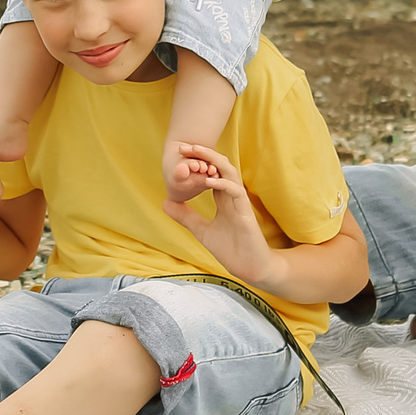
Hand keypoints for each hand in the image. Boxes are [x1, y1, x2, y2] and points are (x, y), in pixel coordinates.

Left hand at [160, 145, 279, 292]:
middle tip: (185, 147)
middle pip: (221, 166)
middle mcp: (232, 196)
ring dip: (214, 162)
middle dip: (205, 154)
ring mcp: (240, 203)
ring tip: (196, 154)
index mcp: (223, 198)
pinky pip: (236, 191)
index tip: (181, 154)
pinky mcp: (246, 213)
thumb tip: (166, 203)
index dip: (199, 161)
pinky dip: (222, 184)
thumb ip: (186, 216)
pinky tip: (208, 180)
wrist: (249, 267)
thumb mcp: (201, 230)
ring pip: (230, 173)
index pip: (212, 171)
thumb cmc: (230, 249)